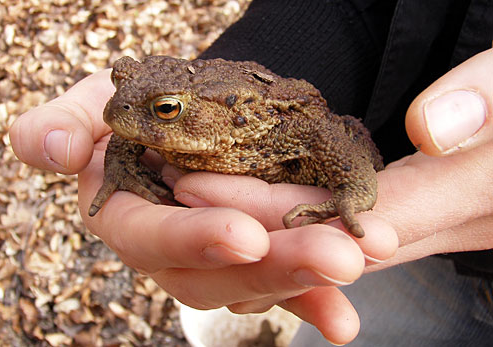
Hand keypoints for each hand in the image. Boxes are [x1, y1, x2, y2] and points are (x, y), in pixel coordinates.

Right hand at [9, 69, 397, 344]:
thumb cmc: (139, 106)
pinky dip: (313, 299)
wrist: (188, 114)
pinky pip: (280, 283)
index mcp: (126, 214)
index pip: (148, 237)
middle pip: (213, 274)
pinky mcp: (251, 258)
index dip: (191, 238)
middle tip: (338, 255)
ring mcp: (214, 260)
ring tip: (363, 259)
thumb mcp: (97, 103)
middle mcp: (170, 249)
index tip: (243, 235)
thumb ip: (63, 124)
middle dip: (274, 267)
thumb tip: (50, 148)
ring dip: (309, 279)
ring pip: (254, 283)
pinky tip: (346, 317)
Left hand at [172, 48, 492, 340]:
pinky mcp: (414, 213)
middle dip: (251, 220)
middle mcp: (439, 226)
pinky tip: (252, 220)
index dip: (274, 211)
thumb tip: (431, 130)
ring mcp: (425, 226)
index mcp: (470, 197)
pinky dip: (297, 225)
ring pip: (331, 242)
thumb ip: (486, 100)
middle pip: (328, 239)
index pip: (350, 217)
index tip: (202, 186)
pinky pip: (346, 228)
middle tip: (184, 190)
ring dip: (263, 229)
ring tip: (197, 198)